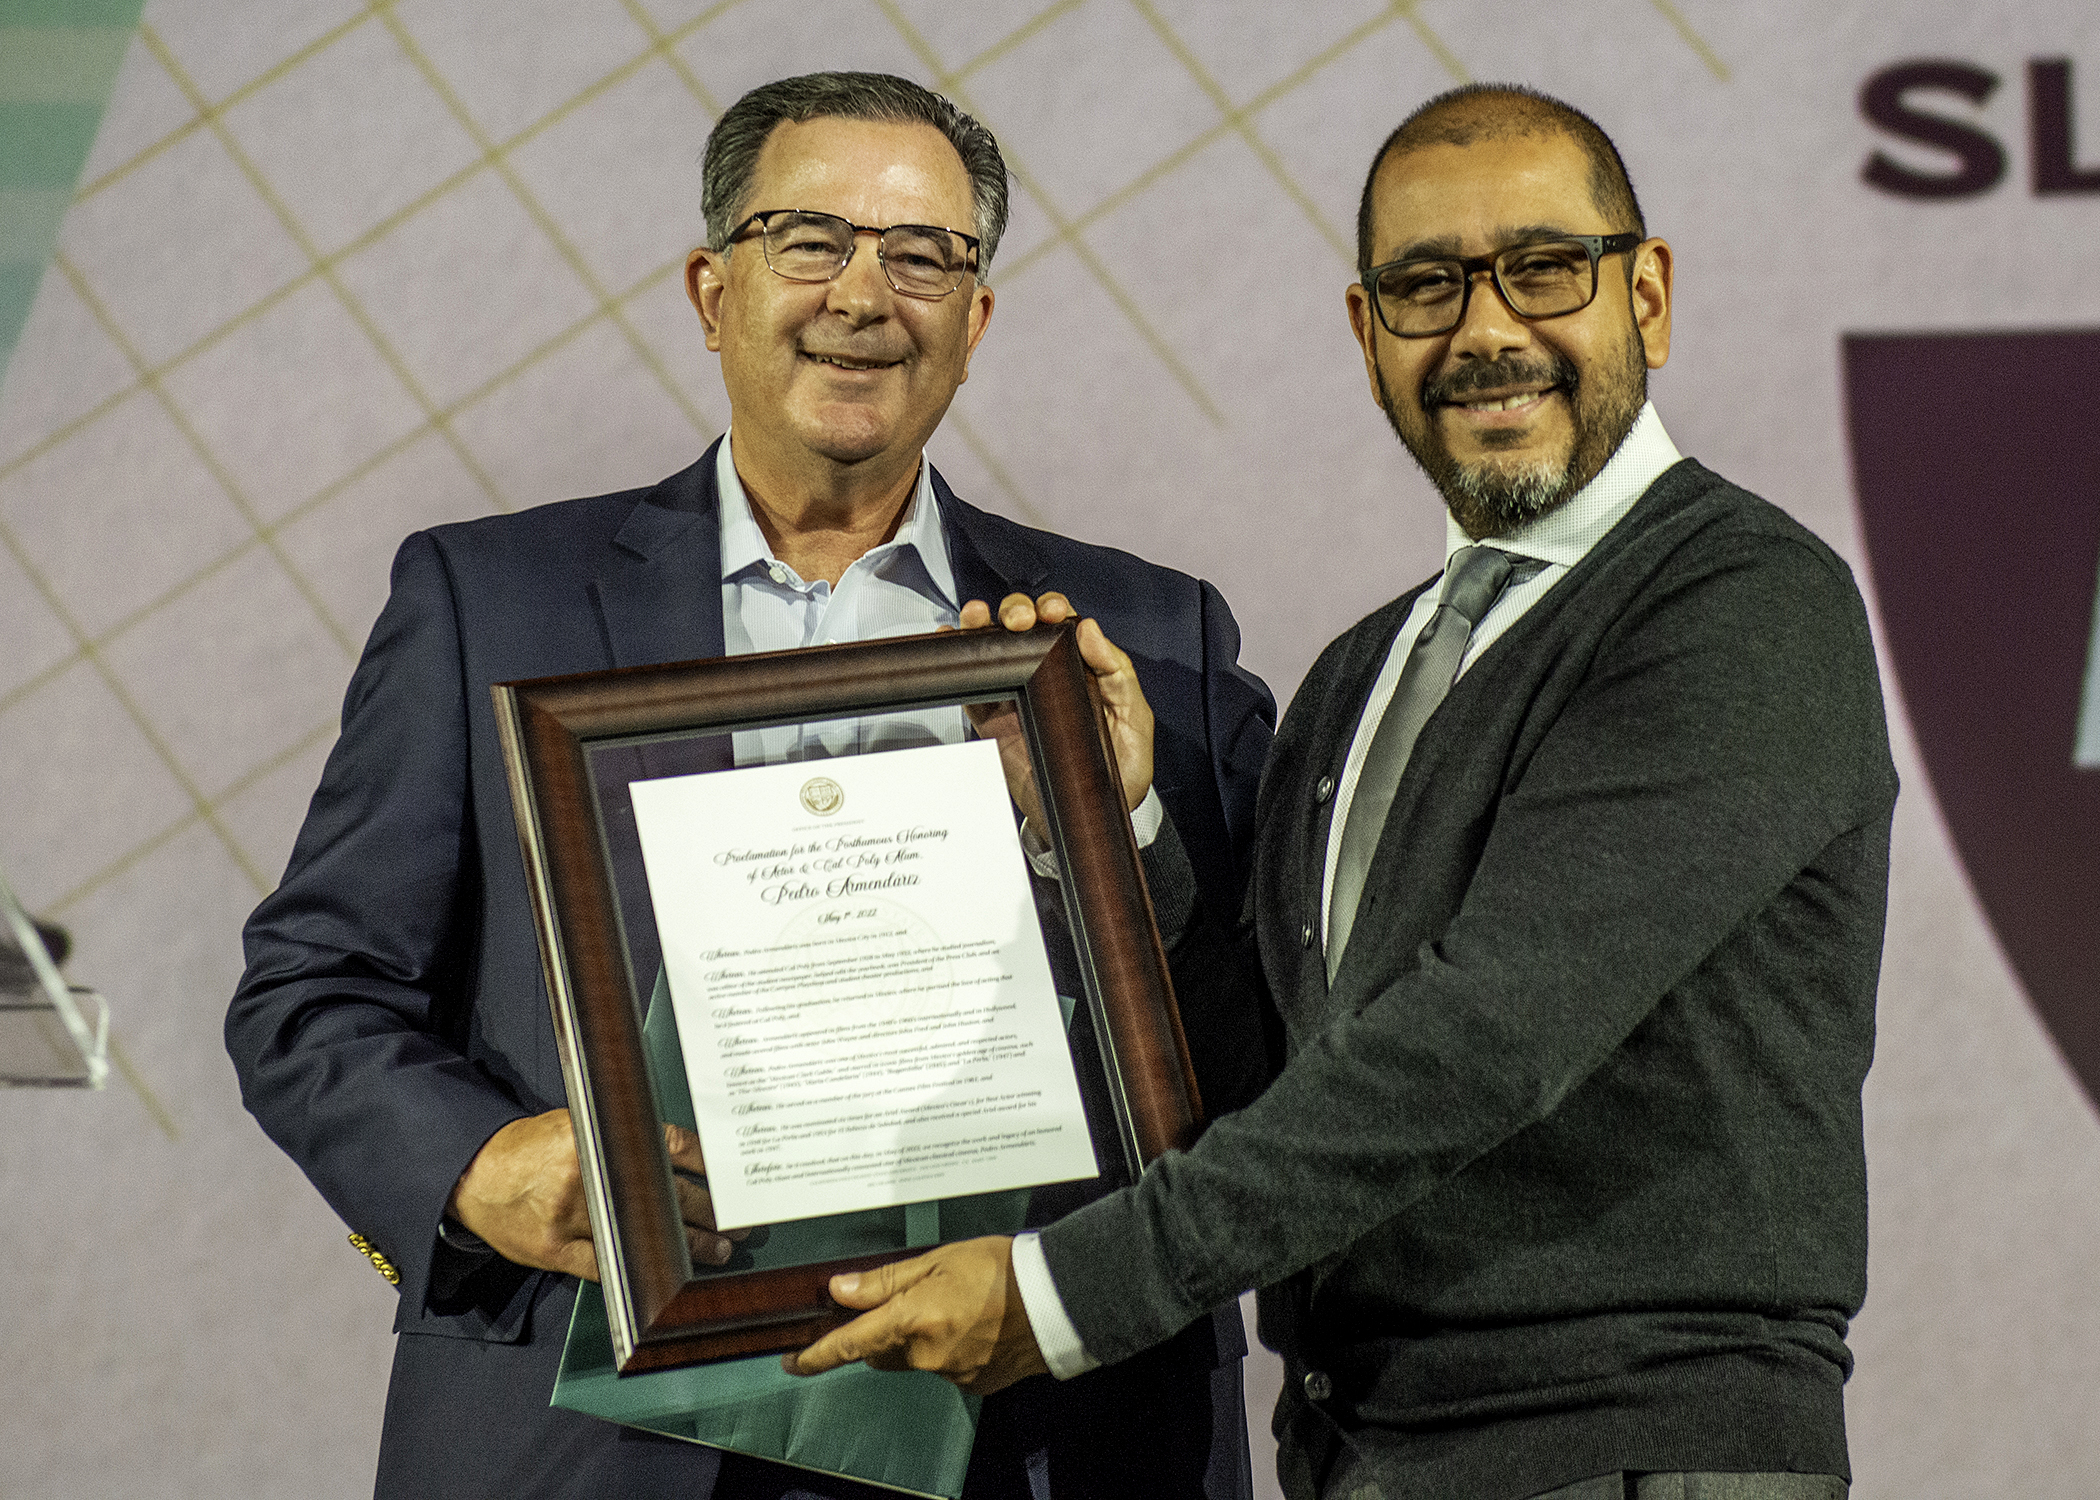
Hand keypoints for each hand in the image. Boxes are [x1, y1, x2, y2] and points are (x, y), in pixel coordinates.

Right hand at [445, 1107, 741, 1280]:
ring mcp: (568, 1216)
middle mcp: (586, 1175)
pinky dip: (639, 1268)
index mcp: (596, 1137)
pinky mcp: (553, 1249)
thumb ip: (622, 1140)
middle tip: (737, 1224)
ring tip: (718, 1251)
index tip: (730, 1178)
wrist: (475, 1175)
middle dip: (708, 1211)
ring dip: (686, 1245)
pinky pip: (605, 1265)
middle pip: (665, 1195)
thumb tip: (680, 1156)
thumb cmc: (533, 1149)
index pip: (666, 1147)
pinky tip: (667, 1273)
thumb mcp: (578, 1127)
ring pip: (643, 1234)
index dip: (704, 1165)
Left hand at [781, 1236, 1048, 1394]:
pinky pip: (947, 1368)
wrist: (1061, 1299)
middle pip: (884, 1351)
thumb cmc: (1004, 1269)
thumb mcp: (940, 1259)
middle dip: (885, 1331)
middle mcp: (927, 1356)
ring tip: (958, 1304)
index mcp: (914, 1320)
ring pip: (916, 1359)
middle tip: (912, 1299)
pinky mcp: (975, 1384)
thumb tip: (841, 1290)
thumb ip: (887, 1280)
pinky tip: (975, 1323)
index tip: (791, 1361)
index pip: (849, 1344)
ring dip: (923, 1337)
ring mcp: (952, 1375)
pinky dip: (951, 1348)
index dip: (815, 1355)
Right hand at [958, 592, 1154, 819]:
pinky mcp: (994, 720)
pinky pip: (972, 688)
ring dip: (982, 626)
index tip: (1052, 613)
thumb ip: (1118, 674)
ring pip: (994, 649)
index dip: (1053, 608)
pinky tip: (952, 642)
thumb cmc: (1120, 770)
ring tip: (977, 618)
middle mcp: (1048, 674)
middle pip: (1023, 626)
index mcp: (1083, 668)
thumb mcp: (1134, 718)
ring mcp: (1018, 695)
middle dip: (1016, 611)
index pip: (1063, 624)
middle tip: (1019, 622)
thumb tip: (1089, 629)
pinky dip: (959, 663)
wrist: (1090, 817)